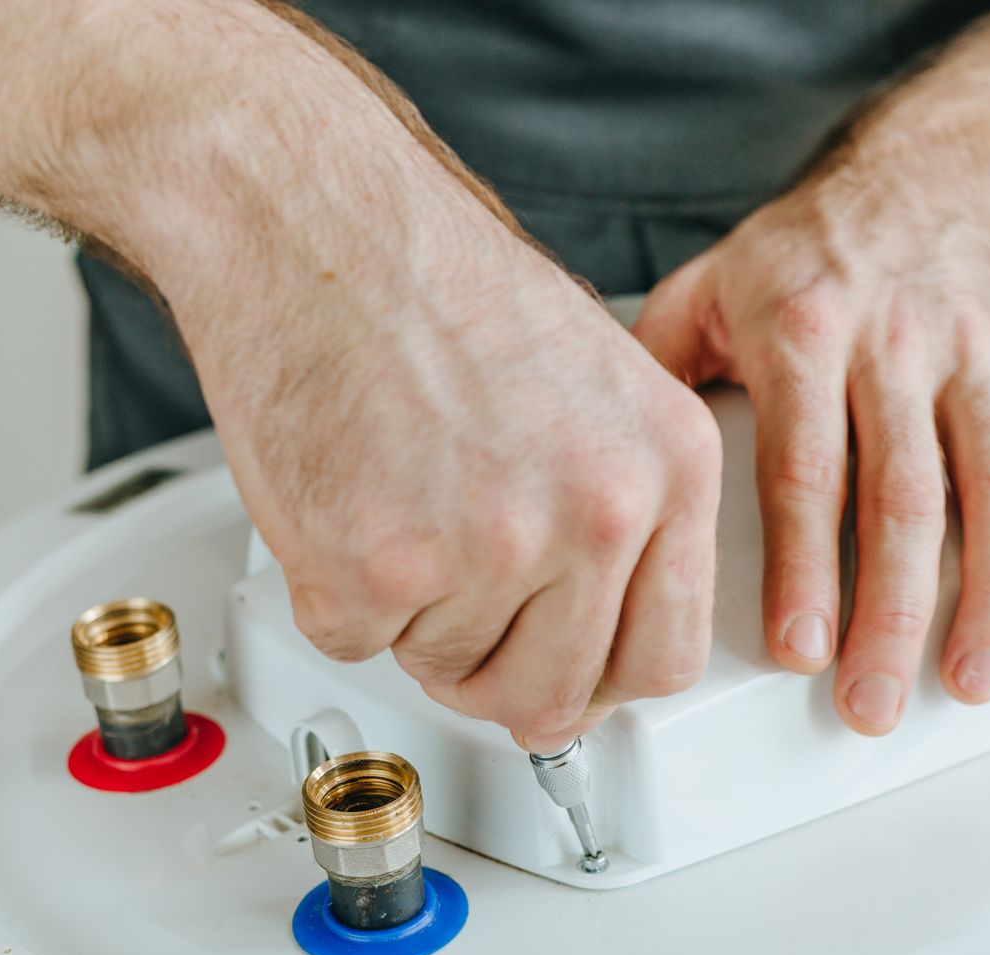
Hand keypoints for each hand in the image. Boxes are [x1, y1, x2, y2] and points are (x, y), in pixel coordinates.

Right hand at [175, 210, 721, 754]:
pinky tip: (348, 499)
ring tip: (402, 508)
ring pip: (454, 675)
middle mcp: (599, 509)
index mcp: (672, 465)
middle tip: (462, 617)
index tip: (569, 675)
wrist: (317, 222)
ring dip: (415, 623)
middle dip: (502, 676)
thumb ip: (621, 515)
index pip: (667, 656)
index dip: (602, 680)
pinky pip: (356, 644)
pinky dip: (336, 596)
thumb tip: (598, 635)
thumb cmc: (440, 286)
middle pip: (560, 697)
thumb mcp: (602, 388)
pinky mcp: (376, 568)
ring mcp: (491, 546)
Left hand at [635, 178, 989, 735]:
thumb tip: (611, 474)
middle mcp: (898, 341)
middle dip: (891, 613)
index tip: (802, 651)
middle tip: (873, 702)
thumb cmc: (809, 254)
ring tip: (970, 676)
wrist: (928, 174)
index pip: (806, 468)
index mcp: (804, 330)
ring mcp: (980, 354)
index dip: (804, 568)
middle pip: (904, 497)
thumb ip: (658, 375)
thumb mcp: (708, 288)